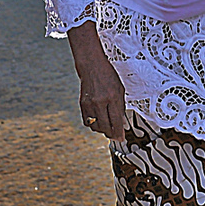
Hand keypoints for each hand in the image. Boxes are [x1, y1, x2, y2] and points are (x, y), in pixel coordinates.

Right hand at [68, 21, 125, 138]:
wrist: (92, 67)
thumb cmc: (108, 76)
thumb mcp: (120, 90)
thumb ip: (120, 107)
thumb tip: (121, 124)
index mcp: (112, 97)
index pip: (116, 121)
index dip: (119, 133)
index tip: (121, 138)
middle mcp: (100, 102)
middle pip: (105, 127)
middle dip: (111, 134)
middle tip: (116, 135)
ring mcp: (90, 104)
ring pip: (96, 127)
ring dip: (102, 130)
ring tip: (108, 127)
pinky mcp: (82, 105)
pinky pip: (87, 122)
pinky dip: (93, 125)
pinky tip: (98, 121)